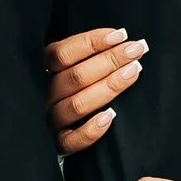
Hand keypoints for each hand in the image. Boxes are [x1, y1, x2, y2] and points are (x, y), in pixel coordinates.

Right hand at [44, 23, 147, 156]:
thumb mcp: (73, 65)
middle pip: (76, 77)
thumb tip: (124, 41)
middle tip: (135, 51)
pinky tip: (110, 116)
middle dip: (110, 61)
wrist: (60, 126)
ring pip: (77, 105)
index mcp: (44, 71)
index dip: (92, 43)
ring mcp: (50, 120)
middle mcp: (44, 95)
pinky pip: (72, 141)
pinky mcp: (59, 144)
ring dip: (108, 87)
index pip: (62, 53)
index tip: (121, 36)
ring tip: (132, 73)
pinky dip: (91, 130)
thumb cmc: (74, 87)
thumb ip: (89, 55)